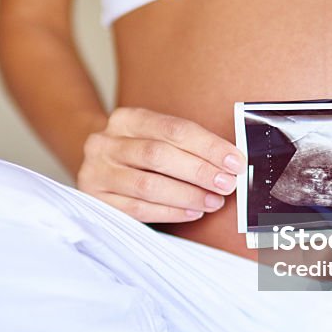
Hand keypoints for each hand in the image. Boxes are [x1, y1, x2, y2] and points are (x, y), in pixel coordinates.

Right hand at [77, 107, 244, 222]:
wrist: (100, 166)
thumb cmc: (139, 152)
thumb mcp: (156, 137)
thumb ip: (187, 145)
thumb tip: (230, 161)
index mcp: (127, 119)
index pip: (173, 129)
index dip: (208, 145)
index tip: (235, 161)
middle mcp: (106, 142)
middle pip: (158, 155)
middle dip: (198, 171)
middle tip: (227, 184)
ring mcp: (97, 172)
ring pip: (147, 185)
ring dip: (186, 195)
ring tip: (213, 201)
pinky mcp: (96, 199)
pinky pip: (138, 209)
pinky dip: (169, 212)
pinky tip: (192, 212)